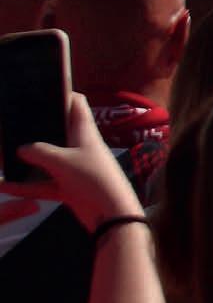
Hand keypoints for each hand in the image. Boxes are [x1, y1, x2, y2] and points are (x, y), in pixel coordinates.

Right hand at [0, 94, 145, 228]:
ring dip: (26, 158)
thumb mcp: (62, 161)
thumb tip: (20, 148)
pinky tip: (3, 185)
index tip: (41, 87)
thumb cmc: (92, 179)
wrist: (111, 215)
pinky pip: (40, 184)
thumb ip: (39, 152)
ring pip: (45, 158)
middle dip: (36, 126)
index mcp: (84, 131)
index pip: (77, 103)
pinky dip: (23, 186)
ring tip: (3, 151)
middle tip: (12, 122)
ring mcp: (72, 167)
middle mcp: (78, 146)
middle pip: (56, 130)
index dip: (62, 92)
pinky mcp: (67, 188)